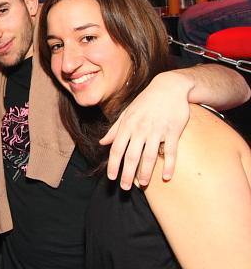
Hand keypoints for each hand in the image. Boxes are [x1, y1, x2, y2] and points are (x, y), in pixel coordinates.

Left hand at [100, 72, 191, 189]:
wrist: (169, 87)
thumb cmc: (146, 102)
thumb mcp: (127, 113)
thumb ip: (115, 129)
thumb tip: (102, 143)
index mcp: (127, 125)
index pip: (116, 149)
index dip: (113, 165)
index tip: (111, 177)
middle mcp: (140, 129)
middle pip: (131, 156)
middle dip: (127, 174)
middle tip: (125, 188)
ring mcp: (157, 130)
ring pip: (149, 156)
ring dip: (145, 173)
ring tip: (143, 184)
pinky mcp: (173, 131)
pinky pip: (170, 152)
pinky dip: (168, 165)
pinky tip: (165, 176)